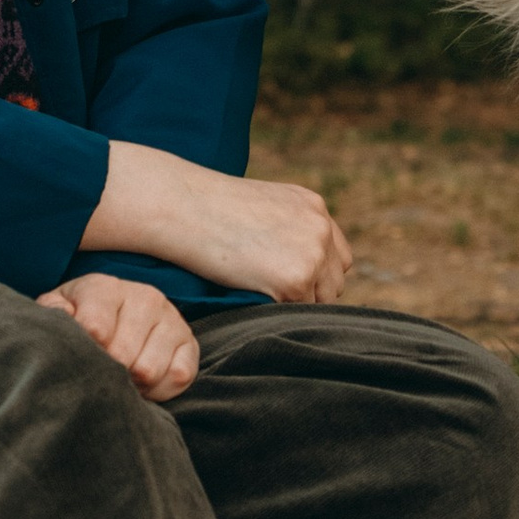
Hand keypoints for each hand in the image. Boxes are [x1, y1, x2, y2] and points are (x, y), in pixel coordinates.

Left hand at [38, 274, 200, 399]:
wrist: (117, 316)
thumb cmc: (82, 318)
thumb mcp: (59, 310)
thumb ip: (53, 313)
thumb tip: (65, 317)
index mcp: (105, 287)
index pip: (95, 329)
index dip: (86, 354)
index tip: (79, 359)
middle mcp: (144, 297)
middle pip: (122, 356)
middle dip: (108, 374)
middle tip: (100, 375)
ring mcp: (171, 318)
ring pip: (149, 370)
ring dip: (132, 385)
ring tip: (121, 378)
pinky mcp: (190, 342)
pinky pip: (178, 377)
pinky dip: (158, 390)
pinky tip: (144, 383)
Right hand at [79, 145, 352, 307]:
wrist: (183, 206)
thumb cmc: (208, 208)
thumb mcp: (262, 206)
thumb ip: (289, 228)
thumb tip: (297, 260)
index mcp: (313, 206)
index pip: (336, 256)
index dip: (315, 274)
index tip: (288, 282)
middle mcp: (321, 227)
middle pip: (335, 281)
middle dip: (310, 292)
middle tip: (268, 291)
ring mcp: (313, 253)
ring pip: (320, 300)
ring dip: (294, 303)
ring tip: (256, 288)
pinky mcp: (297, 279)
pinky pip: (297, 312)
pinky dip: (276, 310)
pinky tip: (250, 291)